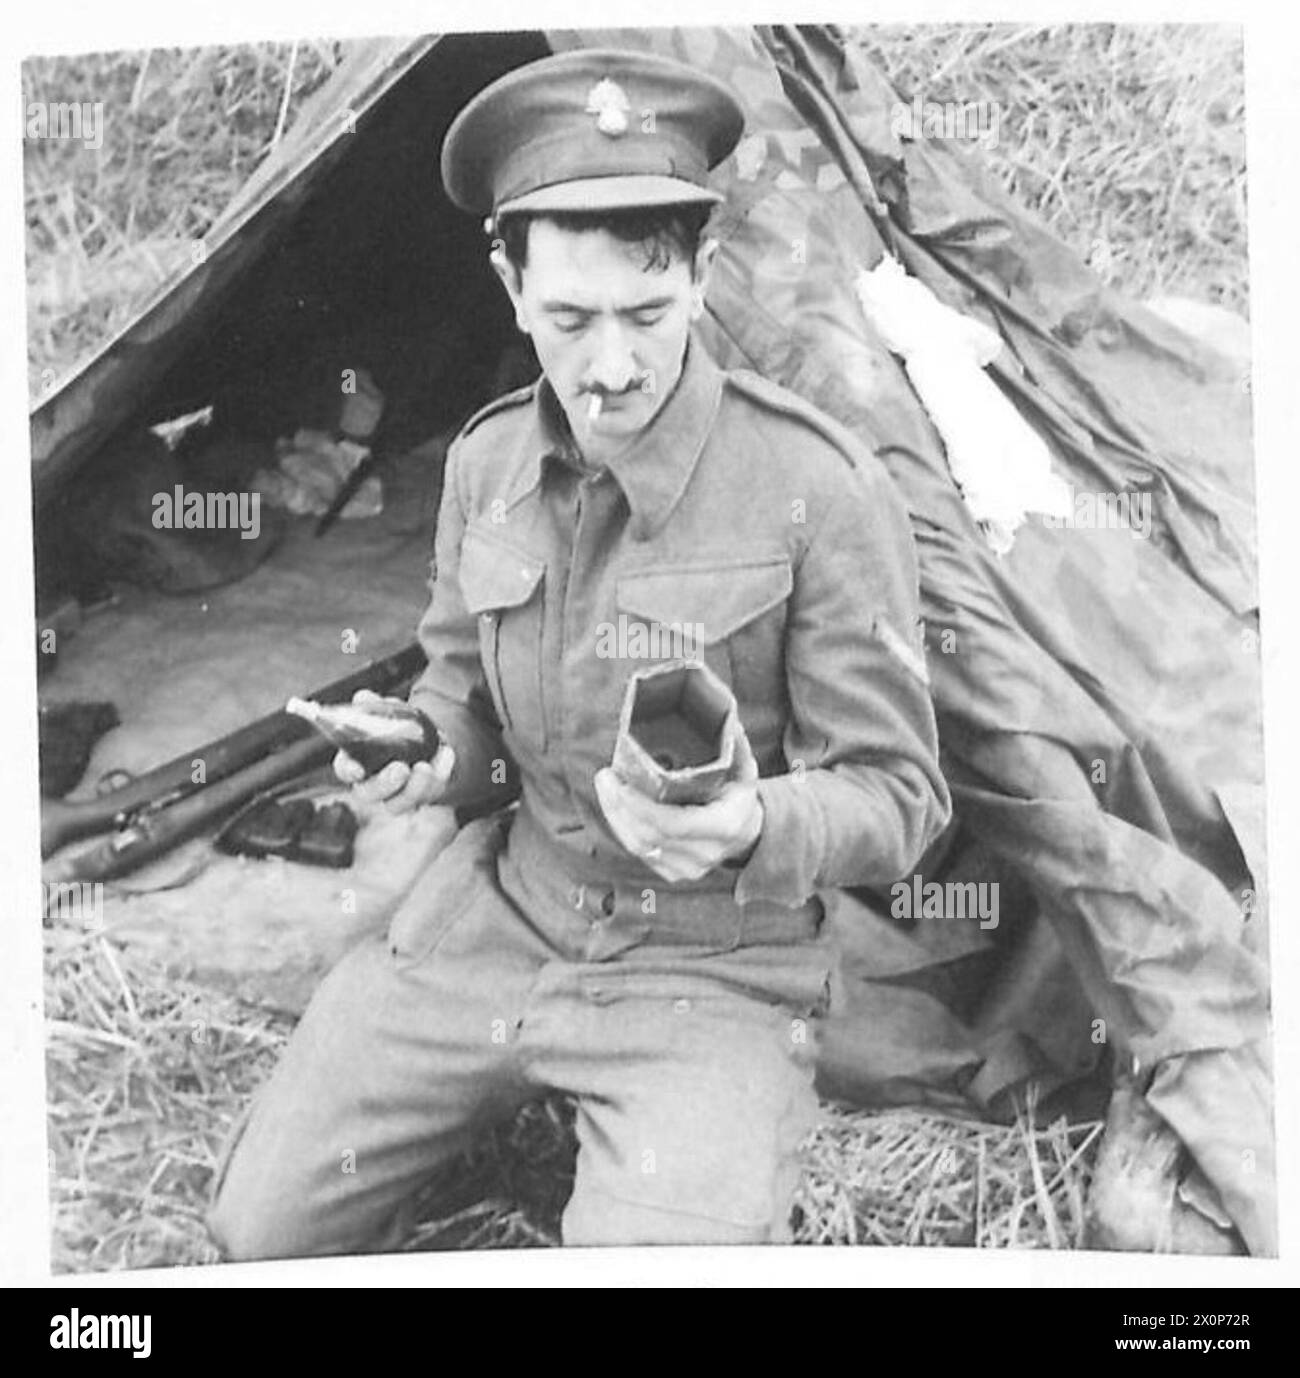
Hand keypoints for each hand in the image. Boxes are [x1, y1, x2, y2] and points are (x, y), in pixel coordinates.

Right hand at [332, 690, 455, 813]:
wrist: (424, 737)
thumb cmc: (395, 727)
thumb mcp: (385, 712)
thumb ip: (373, 706)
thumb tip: (363, 697)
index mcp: (356, 761)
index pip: (345, 769)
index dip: (349, 770)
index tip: (357, 770)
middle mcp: (372, 784)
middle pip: (369, 793)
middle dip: (385, 784)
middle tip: (400, 769)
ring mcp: (396, 794)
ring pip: (399, 804)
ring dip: (414, 788)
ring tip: (425, 767)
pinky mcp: (421, 796)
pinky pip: (431, 792)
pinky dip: (440, 773)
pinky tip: (446, 754)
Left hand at [593, 728, 762, 883]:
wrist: (747, 835)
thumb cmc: (740, 796)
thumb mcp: (744, 770)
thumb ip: (734, 745)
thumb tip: (726, 718)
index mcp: (725, 826)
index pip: (674, 823)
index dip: (641, 807)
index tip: (620, 783)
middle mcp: (706, 853)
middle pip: (649, 836)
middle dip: (619, 807)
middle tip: (604, 777)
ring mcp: (689, 868)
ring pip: (639, 846)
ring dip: (616, 816)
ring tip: (605, 786)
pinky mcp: (674, 873)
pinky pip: (640, 853)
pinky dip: (623, 828)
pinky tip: (614, 805)